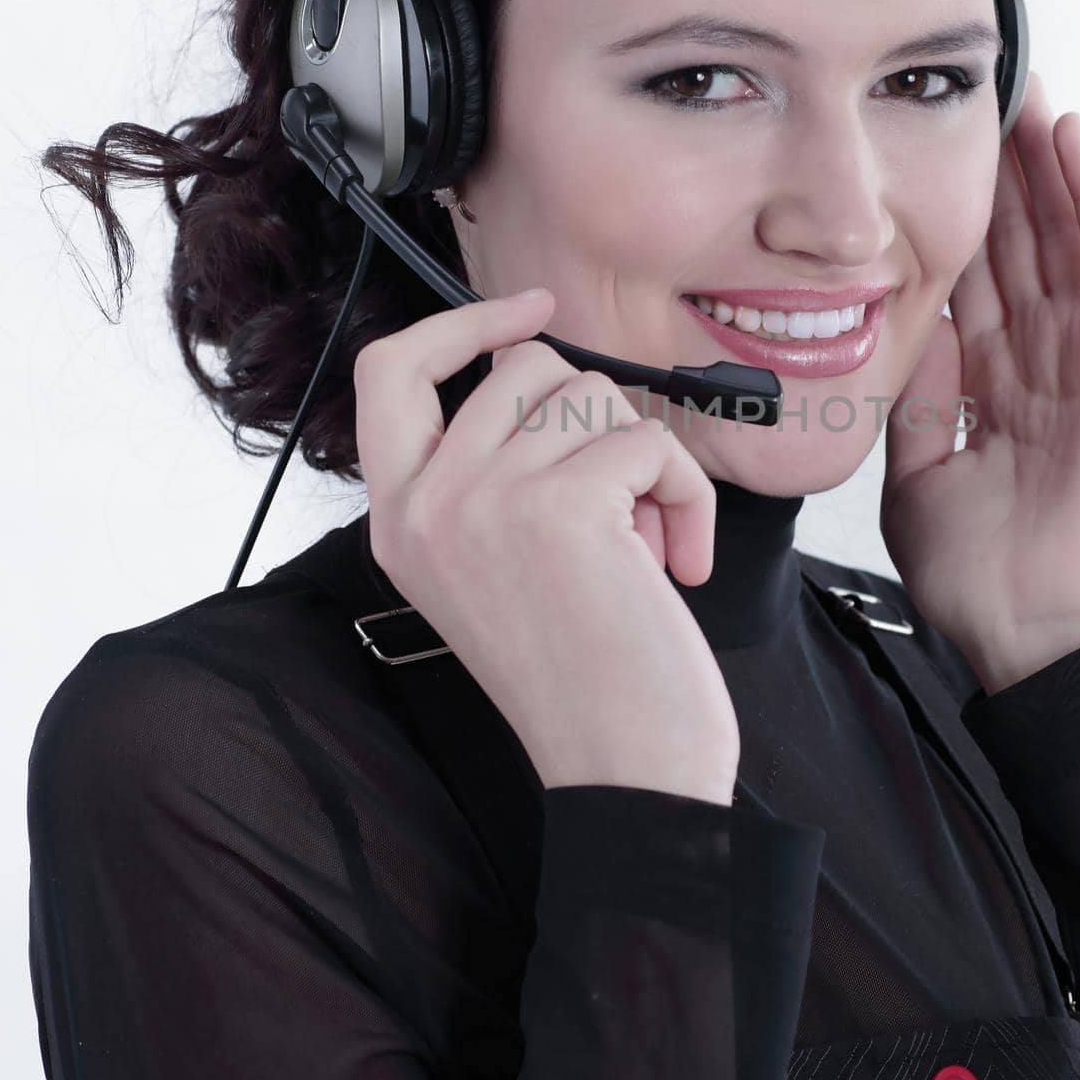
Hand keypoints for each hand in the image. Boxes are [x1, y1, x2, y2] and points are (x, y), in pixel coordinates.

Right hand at [355, 287, 738, 801]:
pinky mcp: (559, 506)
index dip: (460, 324)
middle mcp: (425, 505)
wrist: (625, 768)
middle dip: (593, 420)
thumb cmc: (583, 672)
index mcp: (400, 518)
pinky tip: (679, 564)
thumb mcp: (498, 561)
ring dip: (643, 462)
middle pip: (523, 367)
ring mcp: (484, 501)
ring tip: (644, 545)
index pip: (391, 371)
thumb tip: (544, 368)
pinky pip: (649, 443)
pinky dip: (688, 495)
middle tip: (619, 507)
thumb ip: (494, 470)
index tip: (529, 311)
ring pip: (592, 396)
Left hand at [880, 72, 1079, 692]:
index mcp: (994, 382)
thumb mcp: (924, 472)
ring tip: (1025, 82)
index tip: (928, 149)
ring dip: (1045, 159)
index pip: (974, 275)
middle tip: (981, 83)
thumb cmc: (984, 571)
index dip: (954, 211)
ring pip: (1063, 235)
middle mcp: (1042, 357)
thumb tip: (912, 329)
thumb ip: (923, 398)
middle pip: (1021, 241)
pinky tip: (1072, 140)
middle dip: (1002, 167)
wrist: (1036, 631)